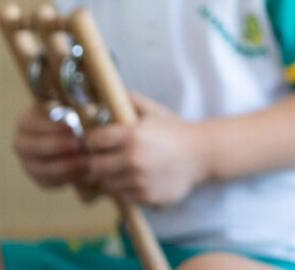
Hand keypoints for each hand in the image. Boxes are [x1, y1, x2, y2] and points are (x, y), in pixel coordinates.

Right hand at [12, 103, 88, 189]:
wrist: (78, 138)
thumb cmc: (77, 117)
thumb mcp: (76, 109)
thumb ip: (78, 109)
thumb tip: (89, 111)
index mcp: (27, 121)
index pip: (29, 123)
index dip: (49, 126)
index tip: (71, 126)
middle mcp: (22, 142)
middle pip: (29, 147)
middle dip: (54, 146)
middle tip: (77, 144)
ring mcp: (27, 162)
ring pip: (37, 167)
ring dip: (61, 165)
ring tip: (83, 160)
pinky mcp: (38, 177)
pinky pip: (46, 181)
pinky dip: (63, 178)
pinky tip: (81, 171)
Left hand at [84, 92, 209, 206]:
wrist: (202, 154)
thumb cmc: (175, 131)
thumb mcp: (154, 111)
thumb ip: (129, 101)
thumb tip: (101, 98)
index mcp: (132, 135)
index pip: (93, 140)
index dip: (92, 140)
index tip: (98, 141)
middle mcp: (133, 159)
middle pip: (93, 166)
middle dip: (96, 161)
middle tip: (104, 157)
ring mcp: (139, 180)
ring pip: (105, 184)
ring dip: (108, 178)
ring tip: (120, 169)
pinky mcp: (145, 197)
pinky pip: (121, 197)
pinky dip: (123, 189)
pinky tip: (134, 179)